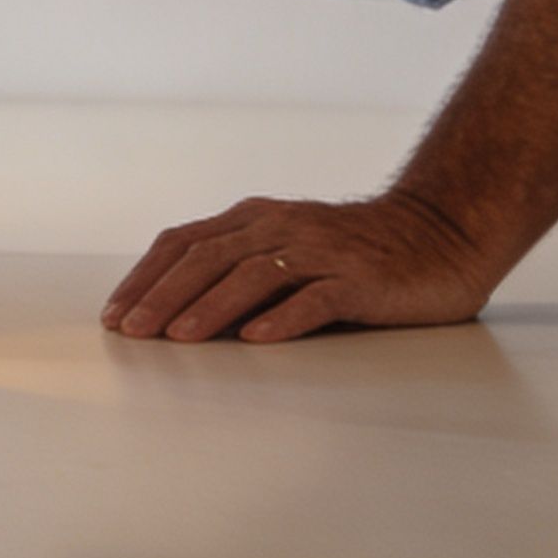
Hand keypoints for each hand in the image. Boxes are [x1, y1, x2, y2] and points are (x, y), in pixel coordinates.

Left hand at [102, 191, 505, 343]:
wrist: (442, 236)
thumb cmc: (355, 253)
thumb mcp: (288, 251)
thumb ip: (239, 271)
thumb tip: (177, 316)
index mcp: (257, 218)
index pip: (186, 242)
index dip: (146, 276)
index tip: (116, 313)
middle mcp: (283, 227)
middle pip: (209, 257)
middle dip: (164, 295)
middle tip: (133, 331)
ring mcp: (323, 251)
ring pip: (253, 274)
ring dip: (210, 307)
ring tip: (179, 338)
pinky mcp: (361, 279)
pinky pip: (316, 297)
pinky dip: (283, 317)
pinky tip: (256, 339)